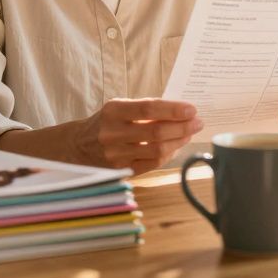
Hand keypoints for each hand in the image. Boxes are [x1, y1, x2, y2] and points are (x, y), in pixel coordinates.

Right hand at [72, 99, 201, 174]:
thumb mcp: (120, 107)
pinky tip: (176, 147)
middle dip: (182, 127)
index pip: (148, 109)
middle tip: (198, 122)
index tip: (192, 109)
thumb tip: (181, 112)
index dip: (172, 110)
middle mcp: (112, 133)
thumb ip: (146, 109)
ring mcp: (116, 154)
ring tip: (190, 133)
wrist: (80, 145)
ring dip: (178, 141)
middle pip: (156, 132)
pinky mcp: (121, 170)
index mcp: (113, 111)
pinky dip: (168, 155)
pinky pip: (152, 164)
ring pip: (156, 150)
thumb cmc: (108, 122)